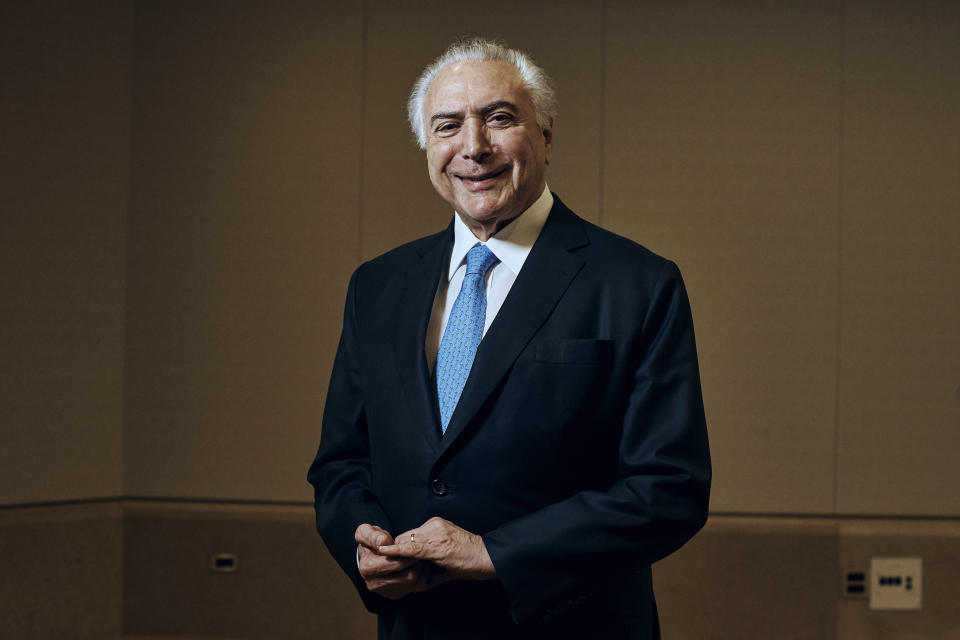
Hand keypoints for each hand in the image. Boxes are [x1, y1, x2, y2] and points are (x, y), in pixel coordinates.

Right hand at [355, 524, 433, 599]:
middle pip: (409, 576)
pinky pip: (416, 588)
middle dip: (420, 563)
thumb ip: (373, 535)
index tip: (419, 545)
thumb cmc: (371, 540)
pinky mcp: (395, 594)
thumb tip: (384, 542)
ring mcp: (385, 591)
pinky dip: (424, 576)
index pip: (397, 563)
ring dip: (424, 570)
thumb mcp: (366, 532)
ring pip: (415, 584)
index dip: (411, 554)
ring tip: (424, 557)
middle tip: (426, 552)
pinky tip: (423, 564)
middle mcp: (374, 584)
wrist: (371, 553)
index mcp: (367, 568)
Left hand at [377, 517, 495, 580]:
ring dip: (398, 556)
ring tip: (393, 568)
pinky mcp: (438, 546)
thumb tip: (410, 568)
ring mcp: (436, 533)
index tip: (390, 559)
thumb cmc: (469, 559)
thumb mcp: (445, 553)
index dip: (399, 549)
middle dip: (396, 552)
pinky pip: (412, 549)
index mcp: (436, 524)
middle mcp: (434, 524)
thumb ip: (427, 556)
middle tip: (390, 565)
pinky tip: (385, 552)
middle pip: (405, 537)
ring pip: (406, 542)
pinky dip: (398, 552)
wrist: (488, 558)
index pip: (409, 535)